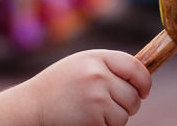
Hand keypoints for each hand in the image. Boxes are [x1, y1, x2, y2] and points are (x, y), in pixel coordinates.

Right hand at [26, 49, 150, 125]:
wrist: (33, 106)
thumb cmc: (59, 86)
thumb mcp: (81, 66)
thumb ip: (107, 67)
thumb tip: (142, 79)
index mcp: (96, 58)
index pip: (136, 68)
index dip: (144, 82)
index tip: (143, 91)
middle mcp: (98, 75)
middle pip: (133, 96)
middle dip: (127, 104)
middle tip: (104, 104)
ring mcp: (97, 97)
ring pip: (125, 114)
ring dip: (113, 118)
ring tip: (89, 110)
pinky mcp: (94, 118)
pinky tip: (85, 119)